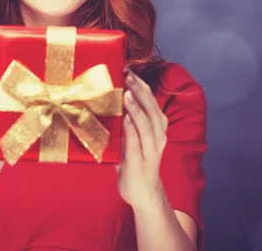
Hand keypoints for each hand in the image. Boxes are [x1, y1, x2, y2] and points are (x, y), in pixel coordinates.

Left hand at [116, 68, 168, 211]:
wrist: (143, 193)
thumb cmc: (134, 158)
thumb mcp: (132, 134)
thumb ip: (125, 117)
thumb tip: (103, 94)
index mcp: (156, 125)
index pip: (150, 99)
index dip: (140, 83)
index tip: (126, 67)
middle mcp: (157, 135)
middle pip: (151, 108)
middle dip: (138, 90)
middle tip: (126, 74)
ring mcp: (151, 150)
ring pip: (147, 125)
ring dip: (137, 109)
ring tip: (126, 94)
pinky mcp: (140, 164)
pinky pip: (137, 145)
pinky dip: (132, 132)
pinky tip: (125, 121)